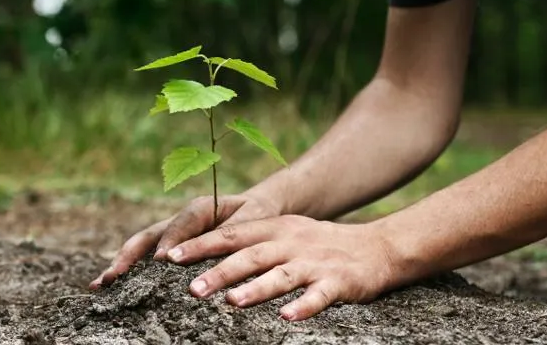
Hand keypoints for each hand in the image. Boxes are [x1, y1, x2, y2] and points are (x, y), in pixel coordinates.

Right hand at [89, 189, 284, 289]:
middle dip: (129, 255)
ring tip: (101, 284)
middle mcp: (181, 220)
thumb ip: (235, 231)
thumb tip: (216, 250)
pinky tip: (114, 288)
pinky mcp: (172, 246)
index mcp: (202, 208)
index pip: (182, 223)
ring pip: (142, 246)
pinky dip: (131, 270)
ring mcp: (173, 233)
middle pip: (149, 235)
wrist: (257, 209)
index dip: (171, 240)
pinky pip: (148, 257)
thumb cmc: (257, 215)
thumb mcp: (254, 218)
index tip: (162, 260)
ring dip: (122, 264)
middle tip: (112, 276)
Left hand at [166, 215, 397, 320]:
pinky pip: (318, 295)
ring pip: (281, 275)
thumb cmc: (321, 244)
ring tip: (232, 302)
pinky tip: (286, 318)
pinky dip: (303, 306)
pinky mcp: (338, 281)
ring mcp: (315, 262)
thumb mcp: (287, 233)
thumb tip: (209, 257)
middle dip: (220, 271)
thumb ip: (253, 242)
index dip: (201, 244)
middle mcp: (291, 242)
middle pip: (251, 255)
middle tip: (192, 288)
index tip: (170, 257)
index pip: (232, 234)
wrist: (376, 247)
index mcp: (276, 228)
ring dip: (256, 289)